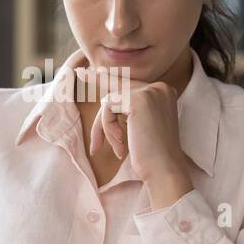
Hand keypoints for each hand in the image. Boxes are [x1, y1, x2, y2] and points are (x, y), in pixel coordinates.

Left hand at [78, 68, 192, 207]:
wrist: (164, 171)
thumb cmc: (152, 156)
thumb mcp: (142, 126)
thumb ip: (129, 107)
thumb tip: (106, 94)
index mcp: (163, 92)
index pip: (130, 84)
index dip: (108, 80)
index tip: (89, 72)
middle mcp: (159, 87)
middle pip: (118, 89)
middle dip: (100, 99)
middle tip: (79, 76)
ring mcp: (150, 91)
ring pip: (110, 100)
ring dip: (106, 126)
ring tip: (117, 148)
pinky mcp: (138, 99)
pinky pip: (108, 107)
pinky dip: (107, 127)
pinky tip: (120, 146)